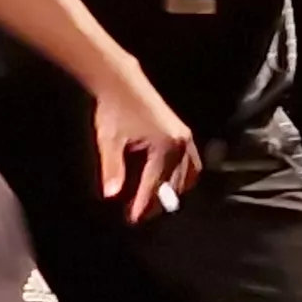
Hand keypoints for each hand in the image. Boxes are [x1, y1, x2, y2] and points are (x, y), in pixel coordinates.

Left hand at [88, 69, 201, 225]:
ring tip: (151, 201)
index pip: (155, 185)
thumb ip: (112, 170)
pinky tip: (167, 183)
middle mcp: (181, 143)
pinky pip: (191, 163)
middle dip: (156, 201)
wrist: (122, 82)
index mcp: (165, 146)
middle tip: (138, 214)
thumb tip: (111, 195)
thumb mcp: (110, 142)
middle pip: (173, 185)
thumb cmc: (114, 110)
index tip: (133, 219)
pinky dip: (182, 177)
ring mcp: (186, 138)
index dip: (143, 205)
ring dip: (171, 191)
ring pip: (187, 176)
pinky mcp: (184, 133)